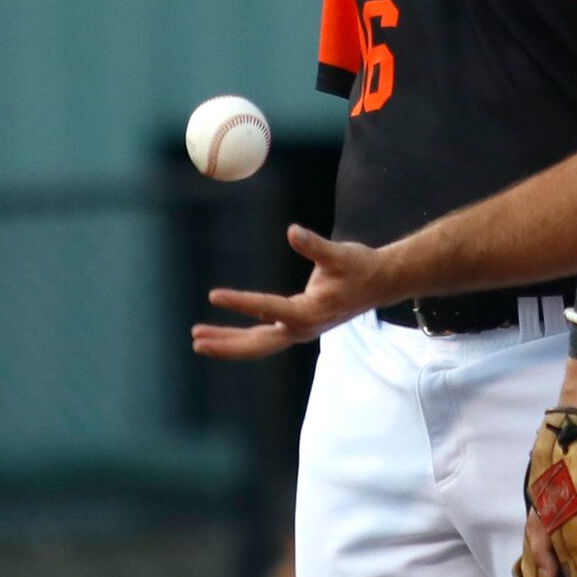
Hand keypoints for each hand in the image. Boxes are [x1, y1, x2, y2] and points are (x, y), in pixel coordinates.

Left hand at [193, 225, 398, 359]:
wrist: (380, 283)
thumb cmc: (360, 267)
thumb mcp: (340, 254)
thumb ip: (315, 245)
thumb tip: (293, 231)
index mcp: (310, 313)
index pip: (268, 309)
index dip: (240, 302)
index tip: (214, 295)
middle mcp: (301, 328)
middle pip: (257, 343)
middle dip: (226, 343)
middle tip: (196, 338)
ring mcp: (298, 331)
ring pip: (258, 344)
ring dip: (229, 343)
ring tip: (198, 338)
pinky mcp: (297, 327)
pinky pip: (264, 337)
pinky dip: (241, 338)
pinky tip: (223, 333)